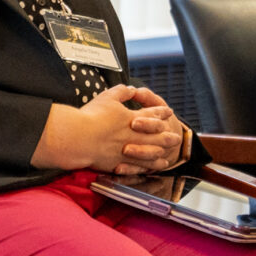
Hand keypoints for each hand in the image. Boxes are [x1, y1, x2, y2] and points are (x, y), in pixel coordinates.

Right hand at [33, 85, 177, 172]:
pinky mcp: (120, 162)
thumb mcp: (107, 97)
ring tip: (168, 153)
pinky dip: (150, 166)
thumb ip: (121, 92)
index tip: (168, 112)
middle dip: (167, 136)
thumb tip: (131, 88)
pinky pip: (140, 166)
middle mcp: (134, 135)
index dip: (161, 113)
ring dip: (161, 152)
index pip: (151, 114)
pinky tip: (154, 167)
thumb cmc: (91, 116)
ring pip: (151, 152)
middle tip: (176, 137)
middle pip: (156, 136)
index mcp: (131, 118)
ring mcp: (128, 150)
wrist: (79, 138)